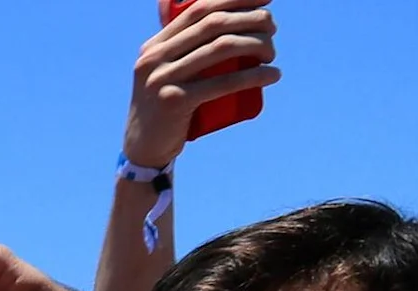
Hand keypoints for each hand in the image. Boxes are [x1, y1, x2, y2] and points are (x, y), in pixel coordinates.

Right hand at [124, 2, 278, 168]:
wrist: (144, 149)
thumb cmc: (168, 108)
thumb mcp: (166, 74)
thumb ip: (183, 52)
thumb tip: (231, 26)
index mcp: (153, 46)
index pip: (198, 9)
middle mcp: (154, 58)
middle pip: (214, 24)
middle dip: (252, 19)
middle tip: (273, 29)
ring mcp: (161, 80)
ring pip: (222, 48)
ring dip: (258, 44)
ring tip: (272, 53)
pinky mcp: (174, 102)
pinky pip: (223, 83)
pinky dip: (254, 76)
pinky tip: (273, 74)